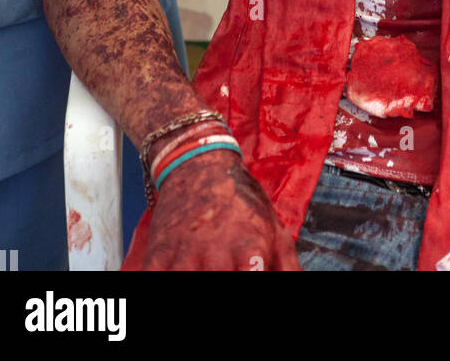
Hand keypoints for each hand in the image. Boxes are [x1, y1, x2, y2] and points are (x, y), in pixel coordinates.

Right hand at [140, 150, 299, 270]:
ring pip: (182, 282)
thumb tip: (298, 284)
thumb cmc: (240, 201)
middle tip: (222, 272)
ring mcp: (184, 254)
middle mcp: (216, 252)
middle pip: (216, 283)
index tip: (252, 280)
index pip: (253, 277)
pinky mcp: (158, 254)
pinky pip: (150, 279)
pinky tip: (172, 273)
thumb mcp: (273, 228)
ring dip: (190, 280)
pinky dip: (155, 280)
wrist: (199, 165)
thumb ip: (288, 266)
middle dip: (220, 282)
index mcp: (249, 246)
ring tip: (201, 273)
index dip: (252, 282)